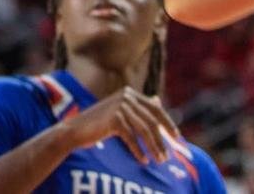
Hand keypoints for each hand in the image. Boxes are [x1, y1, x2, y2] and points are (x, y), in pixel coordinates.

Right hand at [59, 87, 181, 164]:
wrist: (76, 129)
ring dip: (154, 147)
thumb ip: (138, 106)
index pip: (155, 108)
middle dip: (162, 140)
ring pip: (144, 131)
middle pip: (151, 121)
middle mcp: (126, 97)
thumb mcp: (121, 111)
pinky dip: (138, 150)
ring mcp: (119, 107)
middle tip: (168, 156)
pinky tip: (143, 160)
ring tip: (159, 160)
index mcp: (129, 93)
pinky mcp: (114, 119)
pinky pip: (131, 138)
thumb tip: (158, 100)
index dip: (168, 122)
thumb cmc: (100, 122)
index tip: (177, 136)